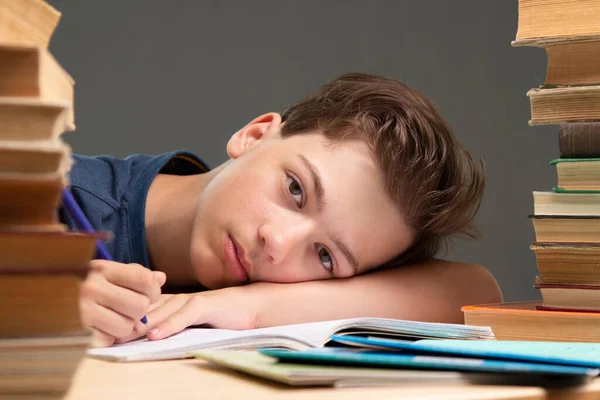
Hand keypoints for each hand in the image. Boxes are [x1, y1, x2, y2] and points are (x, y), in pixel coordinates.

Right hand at [80, 260, 166, 346]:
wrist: (37, 293)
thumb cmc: (81, 282)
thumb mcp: (105, 271)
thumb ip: (134, 274)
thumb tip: (161, 278)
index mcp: (102, 269)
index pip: (144, 279)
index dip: (153, 290)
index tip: (149, 295)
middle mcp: (92, 287)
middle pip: (140, 306)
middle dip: (139, 311)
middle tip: (128, 309)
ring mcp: (82, 310)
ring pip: (126, 327)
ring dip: (124, 327)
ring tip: (113, 318)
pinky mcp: (76, 331)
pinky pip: (107, 341)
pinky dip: (107, 337)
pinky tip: (99, 328)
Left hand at [114, 286, 258, 343]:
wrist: (252, 306)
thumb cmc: (220, 317)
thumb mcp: (190, 325)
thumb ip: (170, 327)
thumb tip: (144, 340)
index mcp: (170, 302)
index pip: (140, 308)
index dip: (122, 319)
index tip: (102, 333)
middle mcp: (177, 298)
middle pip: (146, 310)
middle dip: (125, 323)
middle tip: (104, 336)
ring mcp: (191, 300)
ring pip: (161, 312)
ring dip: (141, 324)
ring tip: (122, 337)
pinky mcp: (206, 304)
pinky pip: (185, 315)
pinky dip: (169, 325)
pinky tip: (155, 335)